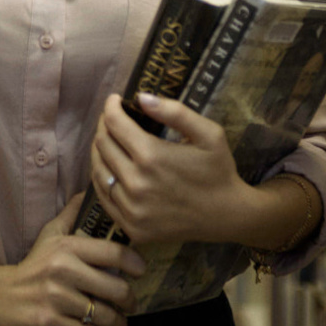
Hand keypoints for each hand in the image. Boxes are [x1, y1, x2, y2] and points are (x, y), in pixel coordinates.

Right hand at [0, 194, 146, 325]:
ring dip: (116, 322)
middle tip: (130, 303)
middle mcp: (62, 270)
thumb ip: (71, 214)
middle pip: (116, 288)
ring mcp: (56, 299)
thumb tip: (90, 191)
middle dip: (129, 300)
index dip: (134, 263)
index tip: (140, 271)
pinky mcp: (50, 325)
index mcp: (66, 247)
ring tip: (117, 320)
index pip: (113, 253)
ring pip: (105, 315)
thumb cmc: (31, 266)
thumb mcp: (49, 235)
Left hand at [90, 93, 255, 246]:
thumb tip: (141, 97)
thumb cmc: (218, 170)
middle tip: (112, 118)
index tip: (114, 99)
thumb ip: (175, 112)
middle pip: (103, 145)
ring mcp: (131, 209)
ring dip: (99, 150)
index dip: (111, 107)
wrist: (227, 216)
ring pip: (98, 171)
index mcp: (152, 156)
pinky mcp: (131, 227)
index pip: (114, 123)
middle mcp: (136, 184)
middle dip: (105, 125)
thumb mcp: (208, 133)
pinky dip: (103, 178)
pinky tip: (111, 167)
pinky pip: (104, 198)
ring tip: (109, 139)